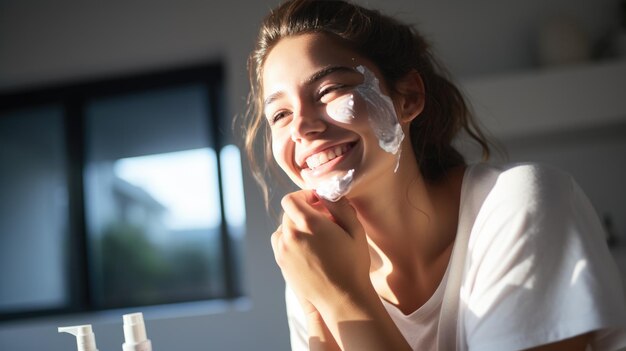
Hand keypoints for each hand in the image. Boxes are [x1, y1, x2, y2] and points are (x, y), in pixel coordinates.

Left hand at [270, 190, 370, 315]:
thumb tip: (328, 193)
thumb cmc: (352, 264)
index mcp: (308, 223)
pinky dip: (290, 240)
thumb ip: (340, 206)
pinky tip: (307, 248)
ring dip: (296, 226)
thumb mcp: (355, 230)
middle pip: (288, 213)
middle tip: (323, 219)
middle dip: (304, 211)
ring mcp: (283, 251)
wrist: (342, 298)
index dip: (304, 196)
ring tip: (315, 235)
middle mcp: (290, 235)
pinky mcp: (281, 263)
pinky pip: (280, 243)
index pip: (291, 199)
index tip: (318, 201)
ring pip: (283, 228)